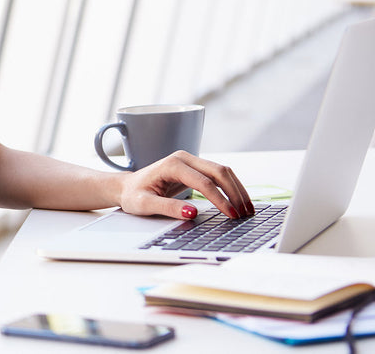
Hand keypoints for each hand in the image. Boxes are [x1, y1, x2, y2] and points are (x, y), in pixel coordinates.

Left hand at [116, 151, 254, 219]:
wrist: (126, 187)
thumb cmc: (133, 195)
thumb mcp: (144, 204)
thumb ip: (168, 208)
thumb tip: (192, 213)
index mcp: (172, 165)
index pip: (204, 182)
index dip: (220, 199)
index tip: (231, 215)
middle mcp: (184, 158)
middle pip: (219, 171)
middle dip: (235, 193)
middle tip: (245, 214)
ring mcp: (190, 161)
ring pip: (222, 171)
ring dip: (237, 189)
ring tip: (247, 210)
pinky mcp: (195, 168)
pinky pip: (218, 175)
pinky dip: (231, 187)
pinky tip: (239, 202)